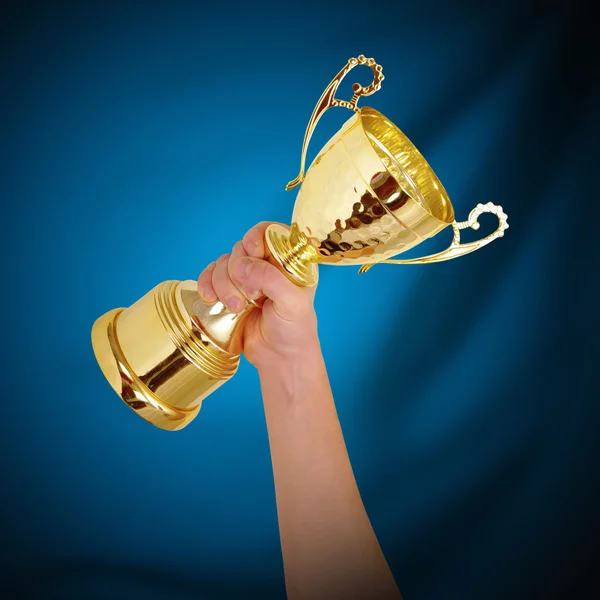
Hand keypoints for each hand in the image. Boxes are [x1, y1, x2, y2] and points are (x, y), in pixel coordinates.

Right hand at [197, 222, 318, 368]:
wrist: (279, 358)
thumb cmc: (294, 330)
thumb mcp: (292, 303)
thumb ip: (270, 279)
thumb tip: (241, 265)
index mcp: (288, 261)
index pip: (269, 232)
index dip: (256, 239)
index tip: (252, 254)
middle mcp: (266, 264)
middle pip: (241, 249)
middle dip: (239, 272)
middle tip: (252, 297)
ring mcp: (246, 278)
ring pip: (223, 263)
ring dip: (223, 284)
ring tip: (236, 308)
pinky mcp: (228, 291)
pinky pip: (209, 276)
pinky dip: (206, 284)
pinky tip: (210, 299)